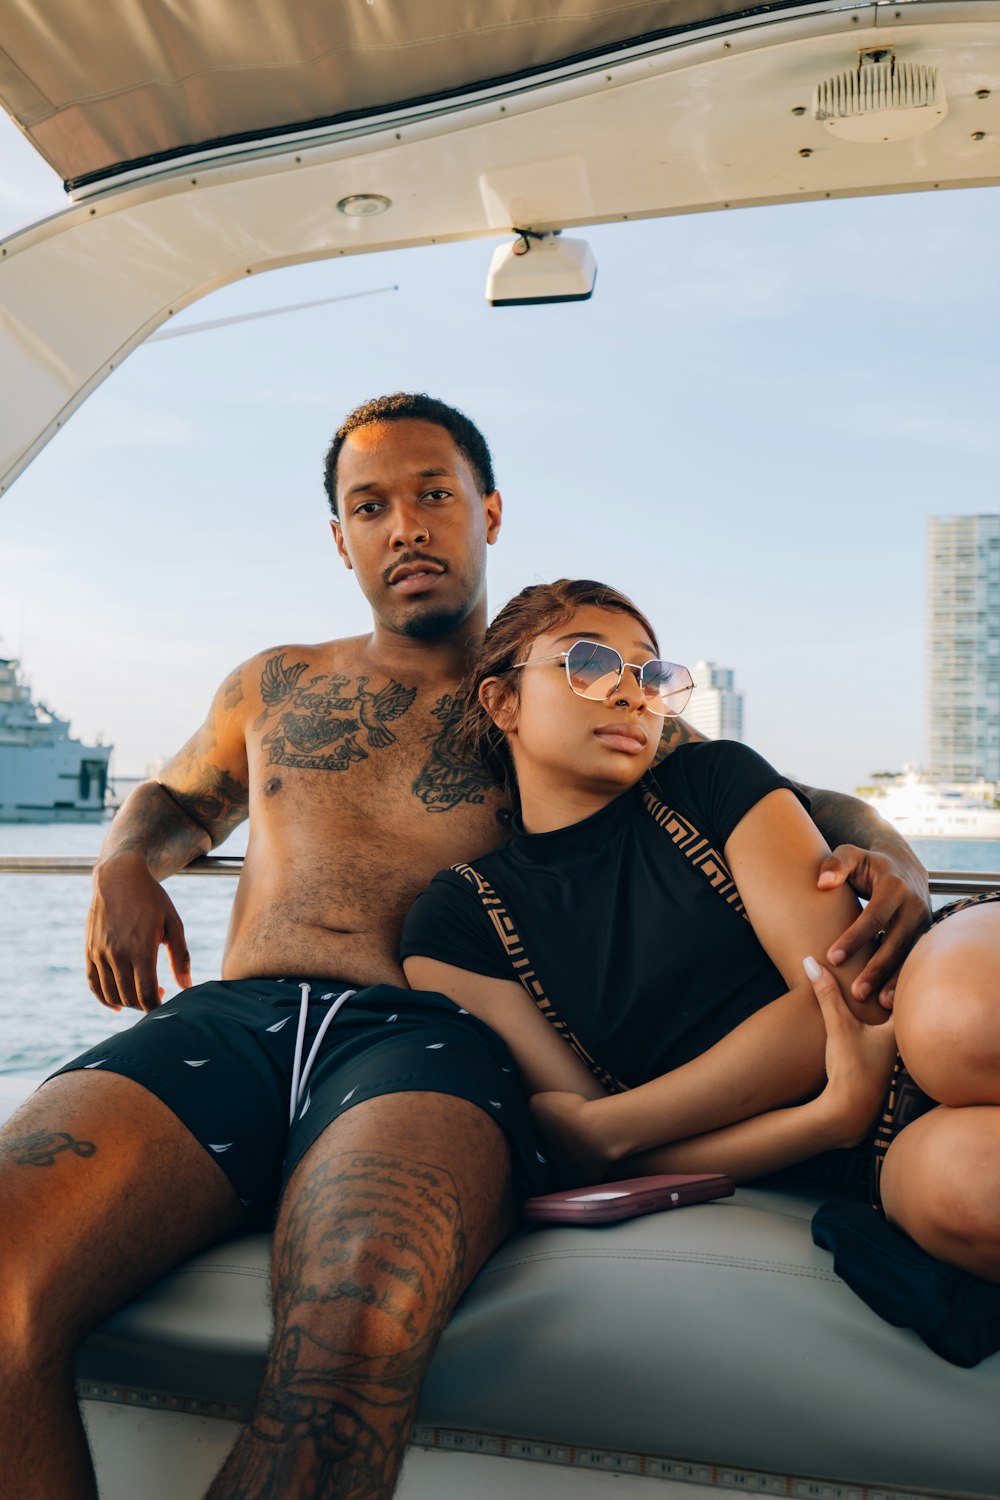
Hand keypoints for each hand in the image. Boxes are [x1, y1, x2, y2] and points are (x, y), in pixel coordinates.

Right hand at [85, 854, 191, 1011]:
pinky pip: (93, 984)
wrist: (119, 877)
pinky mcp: (89, 951)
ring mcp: (100, 953)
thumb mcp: (173, 923)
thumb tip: (187, 987)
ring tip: (141, 995)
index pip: (146, 994)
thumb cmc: (152, 899)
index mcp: (141, 949)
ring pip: (111, 994)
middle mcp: (118, 954)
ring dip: (127, 1003)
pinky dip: (104, 999)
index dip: (156, 1008)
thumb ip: (180, 957)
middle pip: (129, 997)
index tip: (166, 1008)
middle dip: (144, 1005)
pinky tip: (116, 1004)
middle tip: (158, 995)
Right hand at [802, 956, 896, 1147]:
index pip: (906, 991)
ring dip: (881, 1008)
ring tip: (871, 988)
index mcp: (901, 1028)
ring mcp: (892, 1057)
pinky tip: (861, 1023)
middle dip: (889, 987)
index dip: (898, 970)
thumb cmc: (850, 1070)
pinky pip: (880, 1039)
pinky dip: (873, 1026)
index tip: (893, 949)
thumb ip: (826, 993)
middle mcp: (902, 1042)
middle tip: (883, 963)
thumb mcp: (837, 1026)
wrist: (847, 1113)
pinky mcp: (879, 1068)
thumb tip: (809, 961)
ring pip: (891, 1025)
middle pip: (901, 1008)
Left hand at [817, 844, 930, 1008]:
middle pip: (895, 941)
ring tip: (878, 1004)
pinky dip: (904, 979)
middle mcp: (914, 905)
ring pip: (909, 955)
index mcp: (894, 887)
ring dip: (894, 980)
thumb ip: (835, 865)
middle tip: (855, 993)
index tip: (831, 958)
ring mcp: (924, 922)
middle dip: (876, 968)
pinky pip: (915, 960)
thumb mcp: (850, 855)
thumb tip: (822, 883)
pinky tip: (892, 1001)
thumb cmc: (868, 864)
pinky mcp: (926, 935)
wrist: (904, 866)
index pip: (873, 916)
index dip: (854, 938)